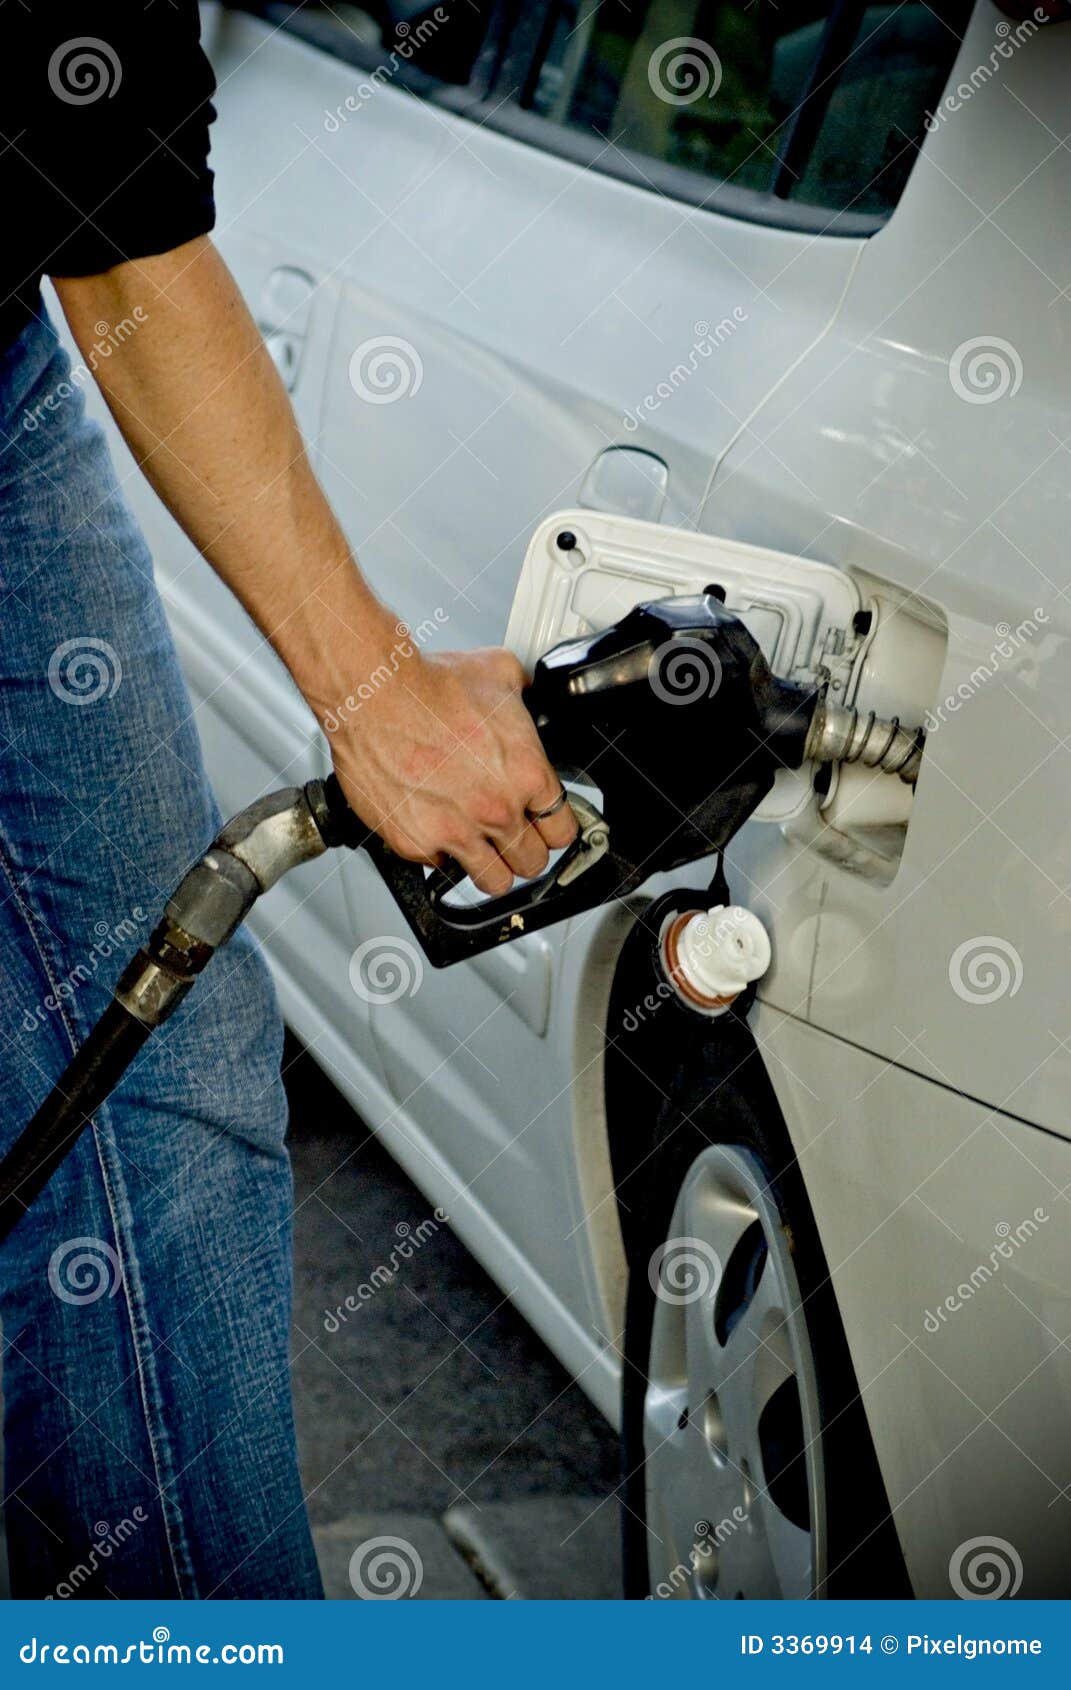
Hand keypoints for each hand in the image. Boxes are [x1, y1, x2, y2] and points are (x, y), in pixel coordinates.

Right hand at [328, 647, 577, 895]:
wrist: (374, 696)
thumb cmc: (427, 686)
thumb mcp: (499, 674)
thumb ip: (524, 695)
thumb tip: (530, 695)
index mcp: (527, 774)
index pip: (563, 831)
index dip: (553, 829)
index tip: (543, 827)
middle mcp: (497, 809)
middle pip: (533, 862)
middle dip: (523, 851)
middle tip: (510, 839)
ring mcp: (456, 831)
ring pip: (494, 881)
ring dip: (490, 867)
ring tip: (480, 850)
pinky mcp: (416, 842)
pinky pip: (437, 867)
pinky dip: (436, 852)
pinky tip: (432, 827)